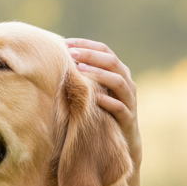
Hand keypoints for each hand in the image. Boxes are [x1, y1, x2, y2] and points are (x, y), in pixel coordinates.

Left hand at [65, 38, 141, 185]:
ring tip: (80, 70)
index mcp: (118, 72)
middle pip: (112, 62)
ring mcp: (129, 100)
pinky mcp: (129, 119)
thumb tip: (57, 61)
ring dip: (99, 74)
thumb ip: (84, 76)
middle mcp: (127, 82)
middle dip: (90, 56)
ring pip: (119, 82)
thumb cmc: (103, 112)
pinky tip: (96, 98)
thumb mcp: (94, 91)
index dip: (86, 45)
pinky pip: (121, 108)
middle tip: (71, 54)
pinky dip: (109, 102)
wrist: (124, 142)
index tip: (66, 43)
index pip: (104, 50)